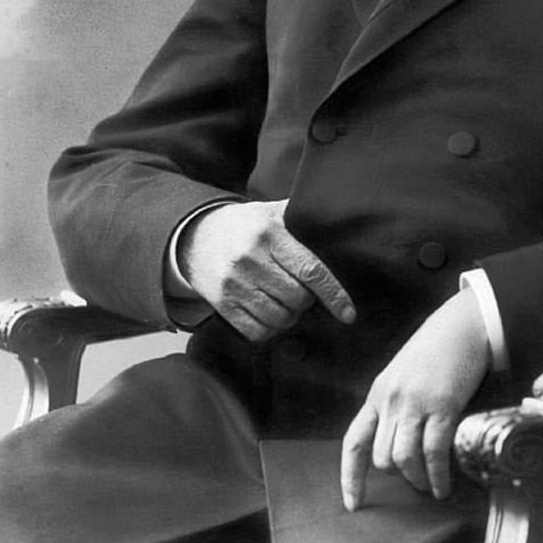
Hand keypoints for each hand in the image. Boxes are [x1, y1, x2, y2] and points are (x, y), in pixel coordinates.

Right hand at [177, 199, 355, 342]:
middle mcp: (251, 259)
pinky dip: (270, 329)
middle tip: (302, 292)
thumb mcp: (271, 211)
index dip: (333, 294)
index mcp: (270, 234)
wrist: (195, 236)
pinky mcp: (221, 304)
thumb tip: (342, 217)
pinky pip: (256, 331)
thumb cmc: (244, 225)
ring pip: (279, 318)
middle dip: (307, 301)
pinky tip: (270, 315)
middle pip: (297, 298)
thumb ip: (301, 216)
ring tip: (286, 302)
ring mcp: (234, 284)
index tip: (348, 313)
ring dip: (290, 316)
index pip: (310, 270)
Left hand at [340, 289, 489, 510]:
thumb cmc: (438, 347)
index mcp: (379, 393)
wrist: (463, 324)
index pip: (355, 441)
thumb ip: (398, 402)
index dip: (351, 476)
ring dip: (417, 479)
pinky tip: (444, 486)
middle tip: (417, 480)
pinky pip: (434, 453)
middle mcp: (391, 400)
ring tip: (431, 488)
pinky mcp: (443, 406)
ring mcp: (416, 403)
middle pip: (382, 456)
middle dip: (399, 475)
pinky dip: (437, 476)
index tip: (353, 504)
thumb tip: (401, 439)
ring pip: (404, 459)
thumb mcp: (405, 373)